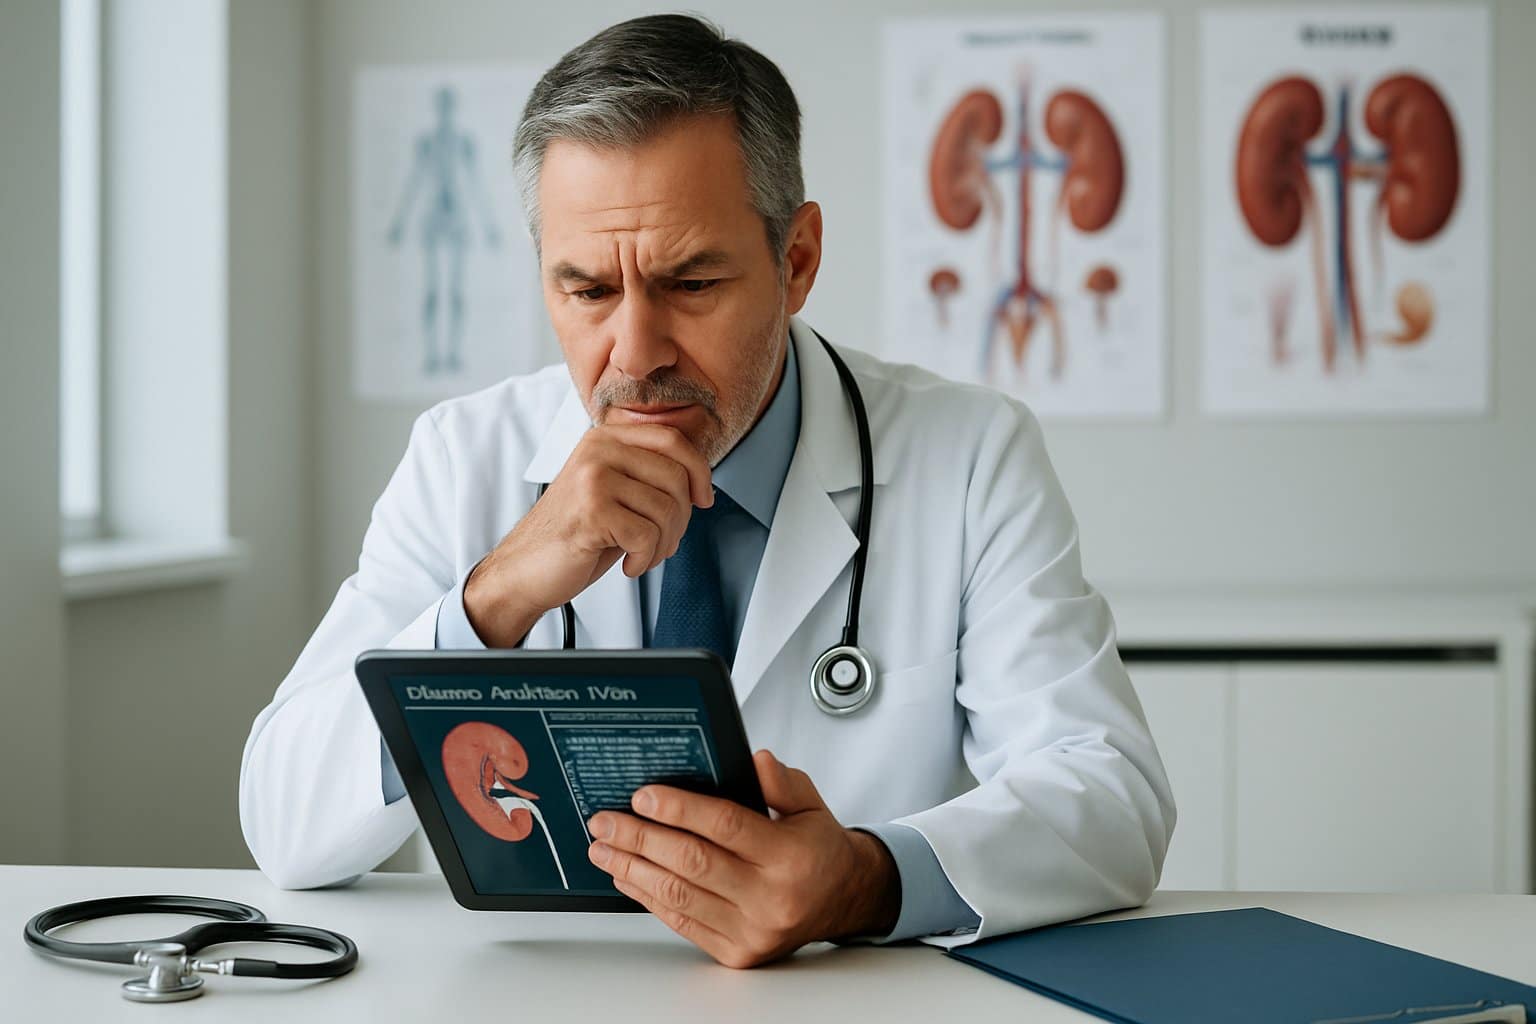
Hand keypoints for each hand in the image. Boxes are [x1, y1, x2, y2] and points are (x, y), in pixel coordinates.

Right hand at [464, 423, 712, 646]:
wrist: (526, 567)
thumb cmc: (575, 533)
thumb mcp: (613, 491)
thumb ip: (647, 474)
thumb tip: (701, 482)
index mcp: (606, 438)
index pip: (673, 440)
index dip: (700, 473)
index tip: (704, 500)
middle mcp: (598, 449)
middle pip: (675, 477)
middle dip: (681, 519)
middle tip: (662, 542)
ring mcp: (593, 477)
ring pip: (666, 509)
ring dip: (663, 544)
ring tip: (641, 554)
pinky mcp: (591, 510)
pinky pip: (647, 535)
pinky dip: (644, 559)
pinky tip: (627, 563)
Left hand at [585, 750, 900, 967]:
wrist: (843, 901)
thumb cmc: (818, 849)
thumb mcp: (811, 804)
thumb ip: (781, 782)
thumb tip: (753, 760)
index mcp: (790, 855)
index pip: (726, 826)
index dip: (680, 809)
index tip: (643, 796)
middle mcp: (771, 896)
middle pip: (692, 862)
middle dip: (640, 838)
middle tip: (605, 821)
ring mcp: (752, 929)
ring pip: (679, 896)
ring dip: (633, 868)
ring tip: (603, 847)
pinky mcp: (737, 952)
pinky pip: (682, 923)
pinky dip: (647, 898)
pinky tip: (628, 875)